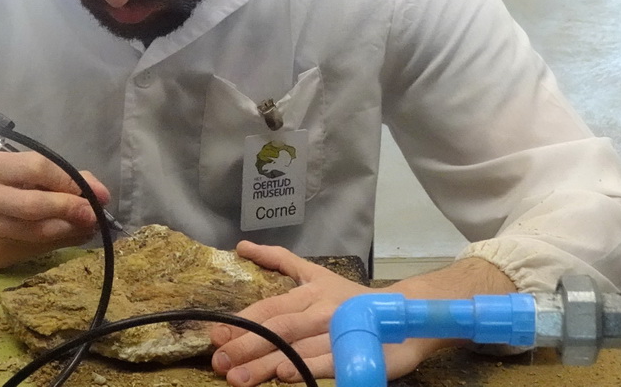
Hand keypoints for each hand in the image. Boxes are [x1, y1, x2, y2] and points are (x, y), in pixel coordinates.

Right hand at [0, 151, 111, 268]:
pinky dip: (58, 243)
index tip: (98, 194)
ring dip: (68, 230)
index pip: (37, 167)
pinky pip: (32, 248)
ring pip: (34, 231)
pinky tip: (70, 237)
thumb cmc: (2, 193)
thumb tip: (100, 194)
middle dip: (69, 209)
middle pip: (33, 203)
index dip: (70, 181)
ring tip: (87, 228)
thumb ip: (63, 178)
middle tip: (94, 215)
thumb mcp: (25, 176)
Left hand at [210, 242, 439, 385]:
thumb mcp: (314, 273)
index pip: (268, 308)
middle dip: (246, 346)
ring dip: (266, 364)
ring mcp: (340, 330)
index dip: (242, 321)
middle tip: (219, 361)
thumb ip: (279, 260)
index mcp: (309, 292)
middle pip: (278, 329)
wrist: (405, 313)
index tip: (215, 335)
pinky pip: (330, 361)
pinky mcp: (358, 350)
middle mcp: (321, 310)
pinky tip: (284, 376)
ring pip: (298, 347)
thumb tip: (243, 246)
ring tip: (239, 377)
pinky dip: (307, 367)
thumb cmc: (351, 298)